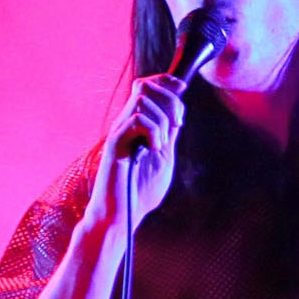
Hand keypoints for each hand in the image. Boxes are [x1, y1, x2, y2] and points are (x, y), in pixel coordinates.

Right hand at [83, 73, 190, 233]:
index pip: (146, 87)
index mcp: (137, 126)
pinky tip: (154, 149)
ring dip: (162, 120)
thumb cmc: (140, 191)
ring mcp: (119, 133)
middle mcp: (125, 125)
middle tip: (177, 125)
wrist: (122, 215)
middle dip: (169, 100)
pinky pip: (138, 120)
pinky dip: (154, 131)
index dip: (165, 82)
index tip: (182, 88)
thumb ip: (169, 135)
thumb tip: (178, 113)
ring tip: (162, 144)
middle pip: (144, 86)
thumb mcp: (164, 158)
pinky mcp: (116, 144)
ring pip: (142, 100)